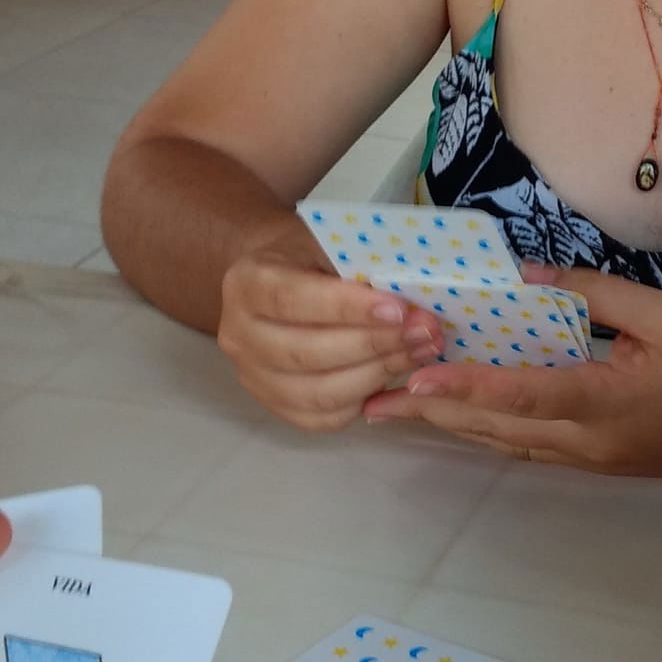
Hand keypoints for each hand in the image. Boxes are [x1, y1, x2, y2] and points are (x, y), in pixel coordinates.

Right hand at [218, 229, 444, 434]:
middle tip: (424, 333)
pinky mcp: (275, 406)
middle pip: (306, 353)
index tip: (397, 309)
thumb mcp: (327, 243)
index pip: (293, 300)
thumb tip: (413, 295)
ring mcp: (252, 377)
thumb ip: (359, 265)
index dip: (347, 308)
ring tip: (419, 352)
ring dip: (377, 374)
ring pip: (318, 392)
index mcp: (246, 284)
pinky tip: (393, 376)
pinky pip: (323, 418)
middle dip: (374, 344)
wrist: (283, 278)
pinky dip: (363, 400)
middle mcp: (238, 335)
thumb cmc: (312, 257)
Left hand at [360, 266, 661, 475]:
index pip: (520, 394)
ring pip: (504, 442)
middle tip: (372, 403)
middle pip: (494, 427)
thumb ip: (594, 294)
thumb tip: (528, 279)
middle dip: (432, 414)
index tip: (416, 380)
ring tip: (398, 411)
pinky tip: (459, 417)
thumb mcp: (661, 315)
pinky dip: (485, 429)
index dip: (465, 387)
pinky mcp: (595, 462)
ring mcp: (587, 458)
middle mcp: (583, 440)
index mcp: (601, 401)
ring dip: (451, 425)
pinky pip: (525, 444)